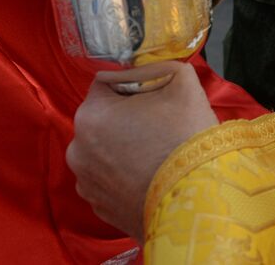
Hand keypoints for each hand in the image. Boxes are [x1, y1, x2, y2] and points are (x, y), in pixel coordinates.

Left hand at [67, 61, 218, 239]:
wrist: (197, 201)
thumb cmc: (186, 137)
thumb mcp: (182, 80)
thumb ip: (158, 65)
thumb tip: (145, 68)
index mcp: (90, 114)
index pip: (106, 84)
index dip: (133, 87)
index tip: (155, 98)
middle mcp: (77, 150)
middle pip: (103, 119)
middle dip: (126, 118)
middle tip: (158, 126)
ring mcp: (86, 183)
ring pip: (104, 150)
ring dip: (123, 147)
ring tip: (155, 155)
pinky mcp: (98, 208)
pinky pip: (108, 179)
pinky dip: (124, 175)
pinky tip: (149, 177)